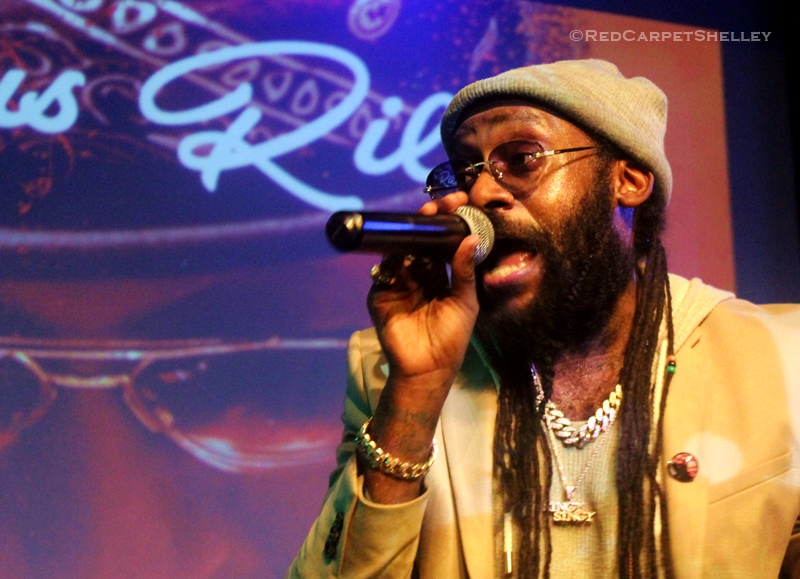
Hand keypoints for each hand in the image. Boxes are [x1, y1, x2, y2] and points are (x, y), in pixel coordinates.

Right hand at [367, 193, 478, 390]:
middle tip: (437, 206)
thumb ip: (464, 271)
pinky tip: (404, 254)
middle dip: (427, 222)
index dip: (447, 223)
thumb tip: (471, 238)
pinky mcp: (380, 296)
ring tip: (423, 221)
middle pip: (418, 241)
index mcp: (438, 275)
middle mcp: (417, 275)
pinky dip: (392, 262)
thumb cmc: (451, 338)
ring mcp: (397, 284)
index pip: (440, 243)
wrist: (429, 369)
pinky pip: (384, 274)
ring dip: (410, 236)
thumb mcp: (465, 302)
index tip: (458, 203)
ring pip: (400, 252)